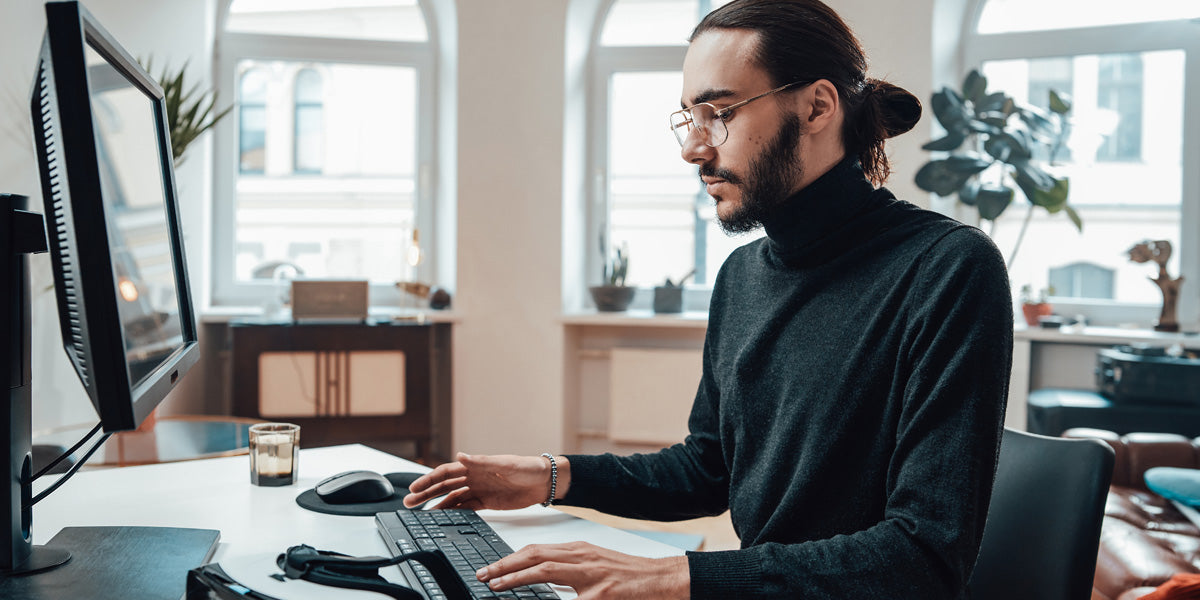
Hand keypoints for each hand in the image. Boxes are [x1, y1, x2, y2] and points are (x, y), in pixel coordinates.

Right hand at [403, 452, 564, 509]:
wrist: (545, 482)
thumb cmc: (528, 468)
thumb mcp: (505, 464)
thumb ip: (482, 462)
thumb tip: (460, 455)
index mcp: (475, 466)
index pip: (445, 472)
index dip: (428, 480)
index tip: (414, 489)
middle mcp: (474, 477)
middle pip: (444, 486)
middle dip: (425, 494)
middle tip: (409, 502)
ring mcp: (479, 490)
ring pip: (452, 498)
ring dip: (436, 505)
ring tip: (420, 514)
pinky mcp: (487, 502)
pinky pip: (465, 508)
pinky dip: (453, 513)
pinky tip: (443, 518)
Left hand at [475, 542, 688, 599]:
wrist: (663, 580)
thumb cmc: (631, 576)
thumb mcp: (596, 567)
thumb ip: (570, 572)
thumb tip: (540, 576)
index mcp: (580, 551)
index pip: (537, 550)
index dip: (511, 559)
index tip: (491, 569)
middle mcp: (582, 557)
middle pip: (535, 555)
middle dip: (505, 564)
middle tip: (483, 574)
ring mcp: (591, 575)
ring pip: (545, 570)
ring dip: (516, 577)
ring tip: (495, 585)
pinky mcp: (601, 595)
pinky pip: (567, 599)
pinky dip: (545, 598)